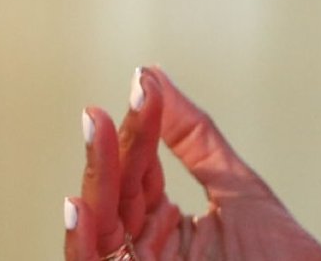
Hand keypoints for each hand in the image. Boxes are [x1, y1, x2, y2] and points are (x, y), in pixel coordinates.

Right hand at [65, 65, 320, 260]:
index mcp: (167, 228)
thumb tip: (155, 76)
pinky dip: (81, 241)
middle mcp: (147, 250)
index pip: (140, 172)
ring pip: (99, 228)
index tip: (143, 84)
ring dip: (95, 179)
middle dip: (109, 150)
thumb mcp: (240, 190)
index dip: (140, 128)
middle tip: (101, 110)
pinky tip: (80, 205)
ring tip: (95, 132)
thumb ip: (196, 138)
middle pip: (114, 196)